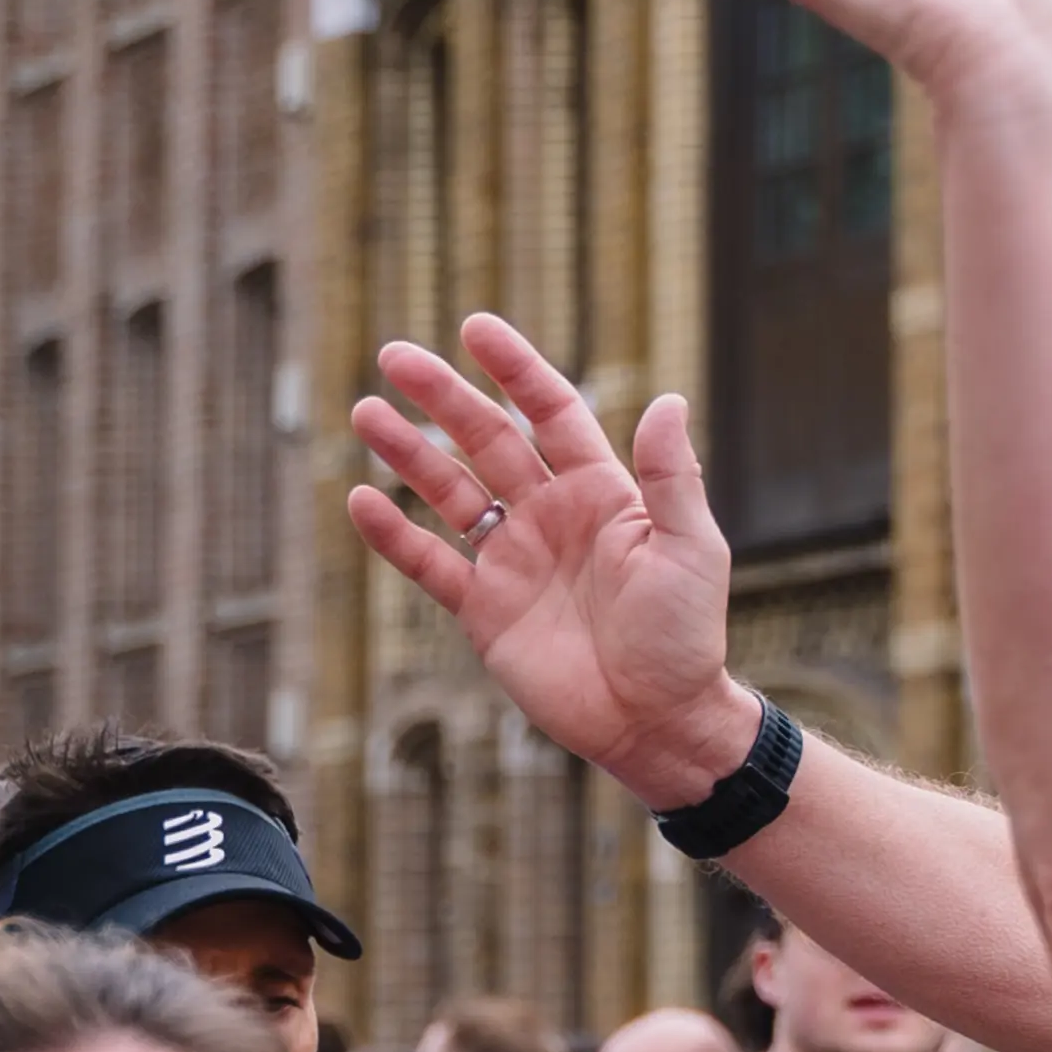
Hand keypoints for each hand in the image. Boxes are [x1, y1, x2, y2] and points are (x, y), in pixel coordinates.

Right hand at [348, 315, 751, 811]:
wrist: (660, 723)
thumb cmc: (687, 638)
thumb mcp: (691, 551)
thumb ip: (672, 479)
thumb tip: (669, 401)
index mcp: (602, 494)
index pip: (552, 413)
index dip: (516, 370)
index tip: (476, 328)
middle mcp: (551, 517)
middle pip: (488, 441)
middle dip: (444, 397)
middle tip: (396, 356)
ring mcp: (514, 561)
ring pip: (450, 492)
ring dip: (409, 453)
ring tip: (366, 412)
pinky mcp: (485, 610)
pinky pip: (430, 564)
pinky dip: (395, 535)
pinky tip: (360, 499)